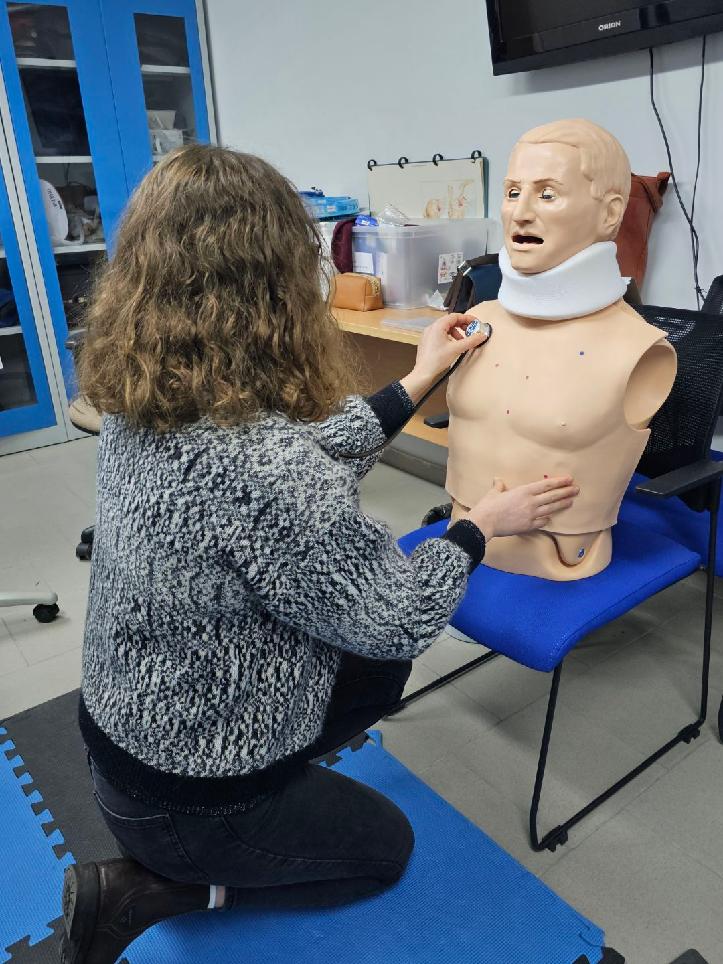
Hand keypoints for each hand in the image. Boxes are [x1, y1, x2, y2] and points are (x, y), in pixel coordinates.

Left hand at [399, 313, 488, 403]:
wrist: (423, 372)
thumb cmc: (436, 360)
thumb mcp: (457, 349)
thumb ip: (471, 341)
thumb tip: (482, 335)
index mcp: (438, 326)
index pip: (455, 316)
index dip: (467, 319)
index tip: (475, 323)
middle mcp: (432, 328)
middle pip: (450, 321)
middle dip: (462, 326)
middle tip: (471, 332)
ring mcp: (428, 334)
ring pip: (445, 328)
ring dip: (456, 333)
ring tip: (462, 341)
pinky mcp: (427, 342)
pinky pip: (440, 335)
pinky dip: (449, 337)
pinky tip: (453, 346)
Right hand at [465, 477, 579, 540]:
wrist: (485, 522)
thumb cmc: (488, 506)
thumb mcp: (494, 492)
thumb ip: (499, 486)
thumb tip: (497, 480)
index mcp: (524, 491)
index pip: (546, 485)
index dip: (559, 482)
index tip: (569, 479)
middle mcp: (531, 502)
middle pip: (553, 496)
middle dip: (566, 492)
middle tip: (576, 489)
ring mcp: (531, 515)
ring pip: (551, 508)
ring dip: (562, 504)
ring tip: (571, 501)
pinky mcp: (529, 526)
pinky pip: (542, 522)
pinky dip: (547, 519)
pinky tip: (551, 518)